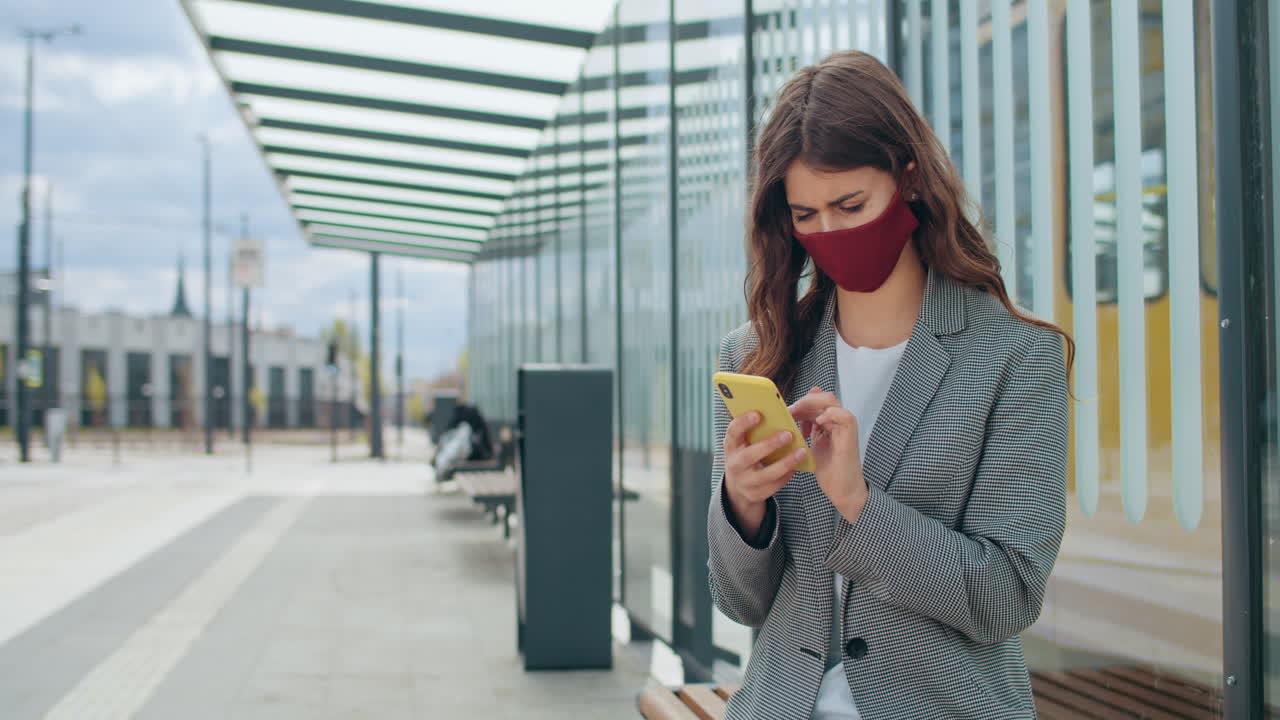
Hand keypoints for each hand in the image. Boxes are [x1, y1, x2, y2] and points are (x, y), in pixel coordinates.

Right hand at [722, 410, 808, 538]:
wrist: (739, 485)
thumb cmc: (747, 454)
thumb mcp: (744, 442)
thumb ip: (756, 428)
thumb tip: (779, 409)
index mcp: (731, 446)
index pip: (733, 432)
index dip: (744, 422)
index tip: (759, 414)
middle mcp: (734, 464)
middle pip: (749, 455)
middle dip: (769, 444)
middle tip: (788, 434)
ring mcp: (744, 481)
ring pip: (766, 474)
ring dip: (786, 462)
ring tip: (801, 452)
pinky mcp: (756, 494)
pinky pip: (775, 485)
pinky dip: (788, 475)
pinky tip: (798, 466)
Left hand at [789, 387, 868, 523]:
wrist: (843, 489)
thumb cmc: (828, 470)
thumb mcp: (810, 446)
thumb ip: (805, 430)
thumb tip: (792, 416)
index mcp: (830, 422)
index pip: (816, 400)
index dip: (800, 402)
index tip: (786, 411)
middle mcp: (839, 421)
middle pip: (822, 397)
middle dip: (803, 402)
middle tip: (788, 411)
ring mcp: (845, 427)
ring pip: (830, 402)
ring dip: (810, 405)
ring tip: (795, 414)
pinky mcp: (850, 435)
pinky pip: (843, 416)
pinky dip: (829, 415)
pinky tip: (817, 422)